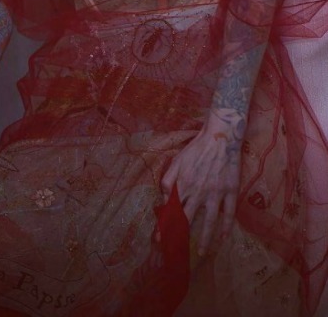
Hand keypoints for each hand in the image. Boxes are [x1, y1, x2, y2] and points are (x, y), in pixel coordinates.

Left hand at [161, 124, 240, 256]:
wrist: (220, 137)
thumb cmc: (196, 148)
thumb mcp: (177, 161)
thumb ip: (168, 181)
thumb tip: (164, 200)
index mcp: (184, 185)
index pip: (172, 210)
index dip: (165, 226)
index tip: (159, 240)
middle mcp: (199, 192)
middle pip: (189, 219)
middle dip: (181, 237)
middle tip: (176, 251)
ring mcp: (216, 193)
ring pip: (210, 221)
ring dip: (204, 238)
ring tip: (200, 252)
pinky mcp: (231, 191)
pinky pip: (229, 213)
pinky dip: (226, 227)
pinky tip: (223, 238)